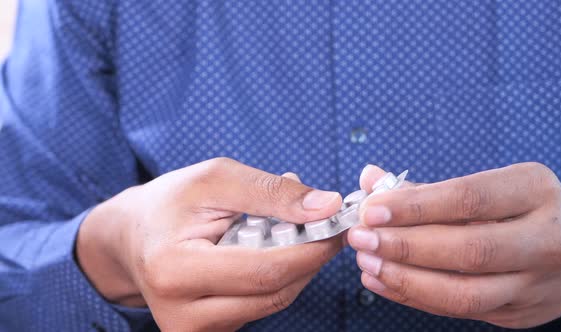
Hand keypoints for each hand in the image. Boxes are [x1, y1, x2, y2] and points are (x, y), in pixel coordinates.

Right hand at [76, 157, 342, 330]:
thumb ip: (271, 193)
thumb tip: (327, 207)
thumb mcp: (216, 179)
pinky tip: (271, 251)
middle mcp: (183, 313)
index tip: (336, 225)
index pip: (266, 271)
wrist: (130, 238)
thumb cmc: (169, 203)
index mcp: (176, 270)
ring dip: (296, 268)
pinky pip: (260, 307)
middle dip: (310, 258)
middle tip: (324, 226)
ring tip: (292, 232)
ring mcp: (194, 330)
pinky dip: (277, 279)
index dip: (311, 249)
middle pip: (275, 293)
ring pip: (273, 303)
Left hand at [348, 163, 560, 327]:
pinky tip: (382, 282)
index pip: (469, 199)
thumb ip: (428, 186)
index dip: (416, 206)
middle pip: (469, 249)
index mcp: (535, 191)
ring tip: (367, 264)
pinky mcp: (518, 314)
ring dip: (406, 279)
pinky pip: (459, 310)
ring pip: (464, 292)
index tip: (372, 209)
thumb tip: (371, 179)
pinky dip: (414, 297)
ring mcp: (535, 283)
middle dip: (406, 246)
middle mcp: (545, 239)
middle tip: (361, 239)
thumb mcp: (489, 185)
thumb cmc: (522, 210)